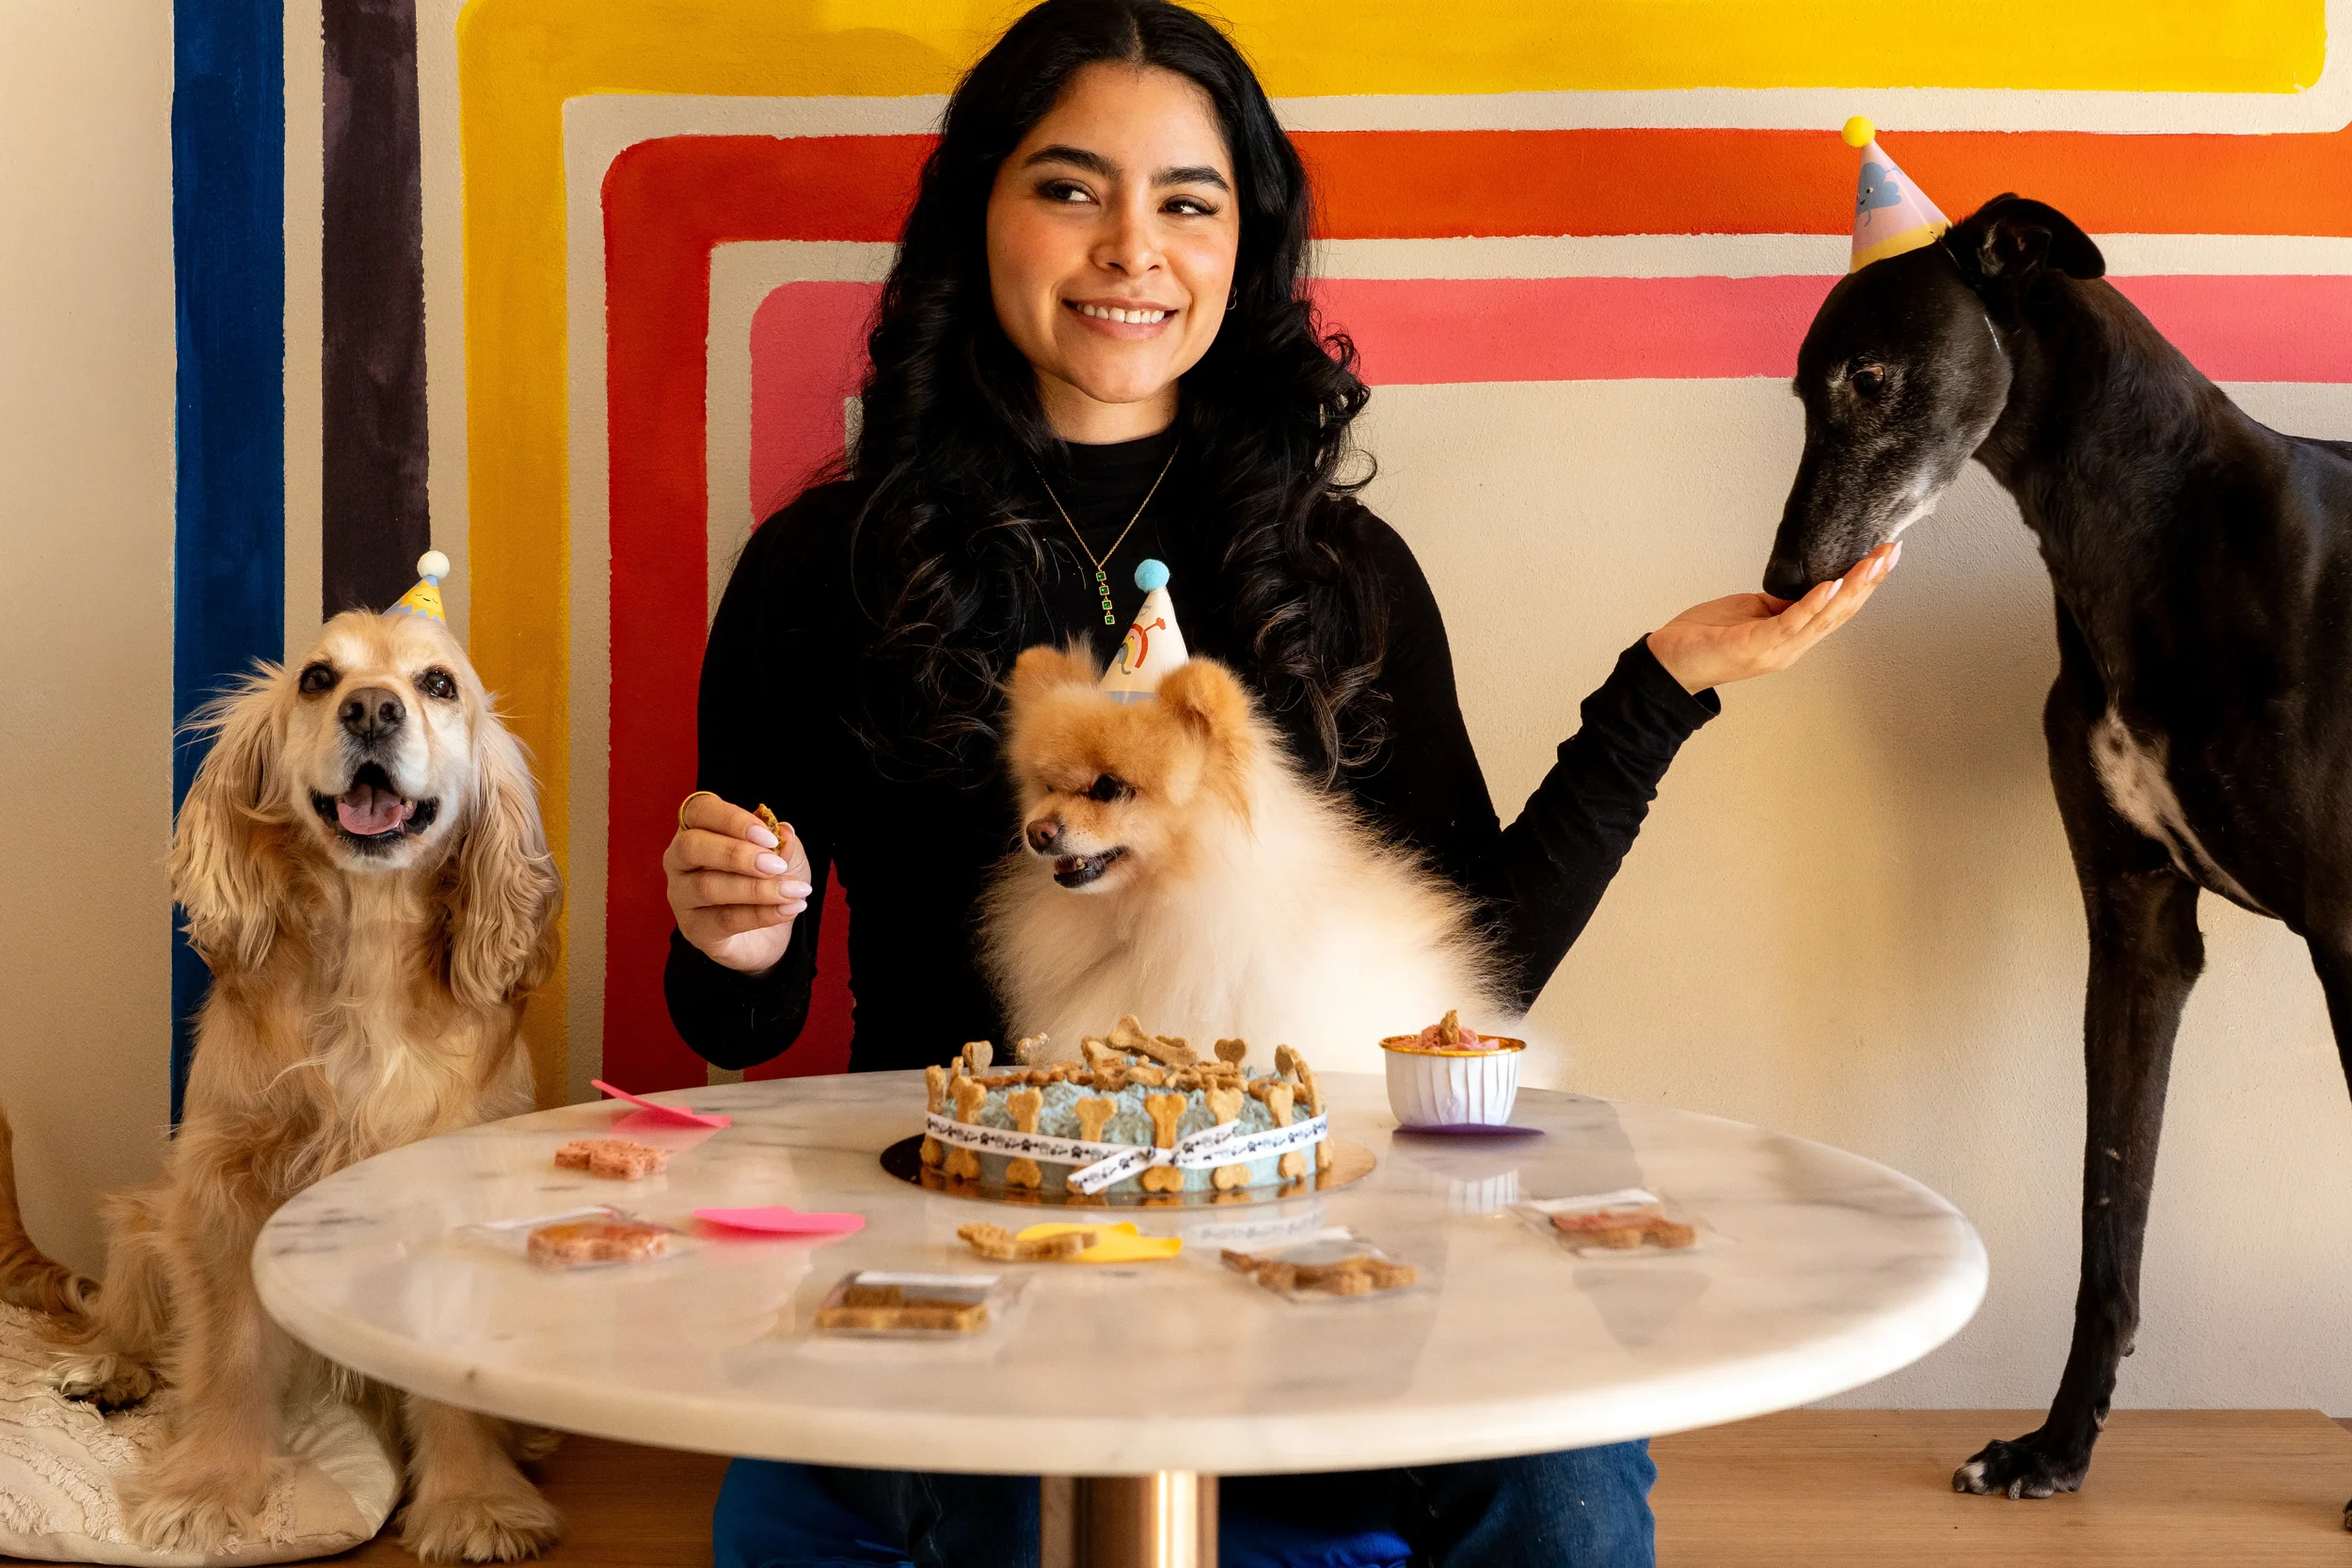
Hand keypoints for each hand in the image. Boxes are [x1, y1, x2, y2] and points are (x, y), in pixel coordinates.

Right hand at [663, 793, 812, 974]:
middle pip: (691, 847)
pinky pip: (724, 920)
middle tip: (776, 866)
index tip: (770, 837)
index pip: (700, 811)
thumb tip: (784, 830)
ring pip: (708, 887)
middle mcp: (680, 861)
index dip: (733, 820)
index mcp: (698, 829)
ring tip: (794, 891)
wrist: (770, 934)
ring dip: (756, 889)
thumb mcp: (785, 857)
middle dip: (737, 854)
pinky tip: (789, 909)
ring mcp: (682, 897)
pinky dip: (761, 914)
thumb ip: (783, 843)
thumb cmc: (768, 883)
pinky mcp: (695, 930)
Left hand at [1645, 541, 1898, 693]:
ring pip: (1825, 617)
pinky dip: (1814, 603)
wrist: (1668, 663)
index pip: (1838, 609)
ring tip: (1873, 563)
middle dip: (1870, 580)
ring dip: (1852, 588)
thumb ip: (1780, 603)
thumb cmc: (1706, 637)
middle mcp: (1792, 647)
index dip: (1865, 584)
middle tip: (1893, 552)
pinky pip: (1792, 623)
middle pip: (1842, 612)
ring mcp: (1777, 649)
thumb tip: (1804, 584)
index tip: (1886, 556)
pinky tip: (1830, 584)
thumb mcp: (1752, 612)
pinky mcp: (1756, 646)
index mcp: (1792, 637)